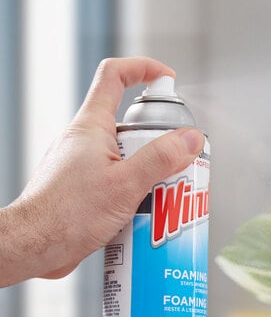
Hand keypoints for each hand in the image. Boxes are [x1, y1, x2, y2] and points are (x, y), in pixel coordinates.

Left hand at [0, 57, 204, 285]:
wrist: (34, 246)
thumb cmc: (66, 215)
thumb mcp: (126, 185)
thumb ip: (160, 159)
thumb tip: (190, 139)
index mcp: (92, 126)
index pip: (115, 77)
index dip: (143, 69)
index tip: (167, 80)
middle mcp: (85, 141)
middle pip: (131, 126)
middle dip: (160, 144)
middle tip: (178, 163)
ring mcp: (84, 164)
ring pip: (127, 157)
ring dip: (150, 174)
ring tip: (163, 196)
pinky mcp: (84, 188)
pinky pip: (118, 180)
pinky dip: (136, 192)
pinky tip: (145, 214)